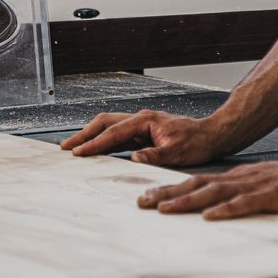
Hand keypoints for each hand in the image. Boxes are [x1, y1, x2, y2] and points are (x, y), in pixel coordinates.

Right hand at [60, 110, 222, 166]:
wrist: (210, 135)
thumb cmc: (196, 142)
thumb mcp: (177, 153)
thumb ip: (154, 156)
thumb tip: (133, 158)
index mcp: (145, 121)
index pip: (113, 133)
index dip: (94, 144)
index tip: (78, 153)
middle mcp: (140, 119)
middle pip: (104, 123)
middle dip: (84, 134)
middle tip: (66, 147)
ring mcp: (141, 125)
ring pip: (109, 126)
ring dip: (91, 136)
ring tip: (75, 148)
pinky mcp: (143, 132)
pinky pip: (117, 134)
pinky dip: (103, 140)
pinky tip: (96, 150)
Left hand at [136, 156, 277, 219]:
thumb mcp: (260, 184)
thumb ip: (239, 192)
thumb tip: (215, 203)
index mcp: (235, 177)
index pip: (196, 182)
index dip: (170, 189)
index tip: (147, 198)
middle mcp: (239, 178)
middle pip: (197, 185)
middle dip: (167, 194)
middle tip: (142, 202)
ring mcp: (255, 185)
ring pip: (214, 193)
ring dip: (187, 201)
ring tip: (164, 209)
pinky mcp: (272, 194)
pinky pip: (246, 203)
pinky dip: (226, 210)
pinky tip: (211, 216)